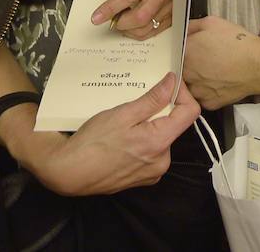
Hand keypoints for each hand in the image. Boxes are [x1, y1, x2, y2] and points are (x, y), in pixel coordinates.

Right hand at [7, 73, 198, 195]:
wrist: (69, 172)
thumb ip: (152, 99)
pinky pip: (151, 152)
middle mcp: (162, 161)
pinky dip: (142, 140)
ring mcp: (153, 172)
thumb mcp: (123, 114)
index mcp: (160, 143)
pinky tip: (123, 137)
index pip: (190, 112)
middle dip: (161, 109)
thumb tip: (173, 82)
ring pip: (161, 138)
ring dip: (150, 125)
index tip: (169, 82)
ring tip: (126, 119)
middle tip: (139, 98)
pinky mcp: (142, 178)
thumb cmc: (93, 142)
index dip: (182, 93)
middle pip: (174, 125)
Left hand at [90, 0, 172, 39]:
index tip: (97, 17)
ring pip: (147, 27)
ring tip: (122, 23)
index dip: (111, 8)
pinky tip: (133, 27)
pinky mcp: (174, 16)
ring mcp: (171, 6)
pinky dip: (141, 32)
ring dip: (130, 30)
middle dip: (122, 22)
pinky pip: (155, 31)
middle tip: (113, 21)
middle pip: (140, 16)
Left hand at [183, 16, 259, 110]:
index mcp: (185, 52)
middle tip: (207, 61)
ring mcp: (196, 90)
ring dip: (197, 80)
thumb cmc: (238, 43)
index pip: (175, 52)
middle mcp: (187, 73)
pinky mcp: (208, 103)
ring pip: (190, 86)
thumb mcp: (212, 22)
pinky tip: (219, 82)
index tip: (194, 51)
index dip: (186, 51)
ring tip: (214, 72)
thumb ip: (191, 26)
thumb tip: (183, 30)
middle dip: (190, 65)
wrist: (258, 64)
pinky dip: (208, 91)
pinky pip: (202, 97)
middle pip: (181, 70)